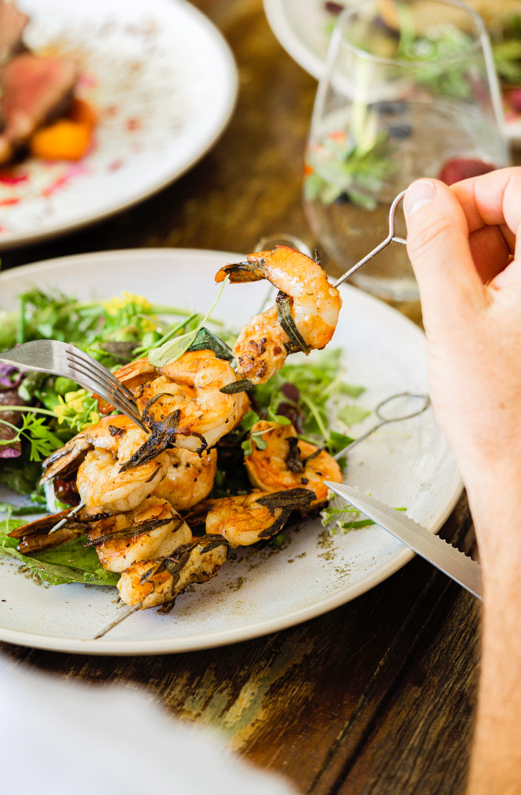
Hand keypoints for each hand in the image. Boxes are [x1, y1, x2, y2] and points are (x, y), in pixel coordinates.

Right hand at [403, 168, 520, 533]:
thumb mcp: (450, 315)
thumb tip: (422, 194)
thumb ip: (434, 245)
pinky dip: (495, 286)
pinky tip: (477, 320)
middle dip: (472, 233)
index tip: (429, 222)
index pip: (517, 188)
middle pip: (520, 215)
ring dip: (482, 261)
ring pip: (520, 247)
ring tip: (459, 308)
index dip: (468, 196)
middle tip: (440, 275)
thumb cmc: (494, 406)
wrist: (519, 467)